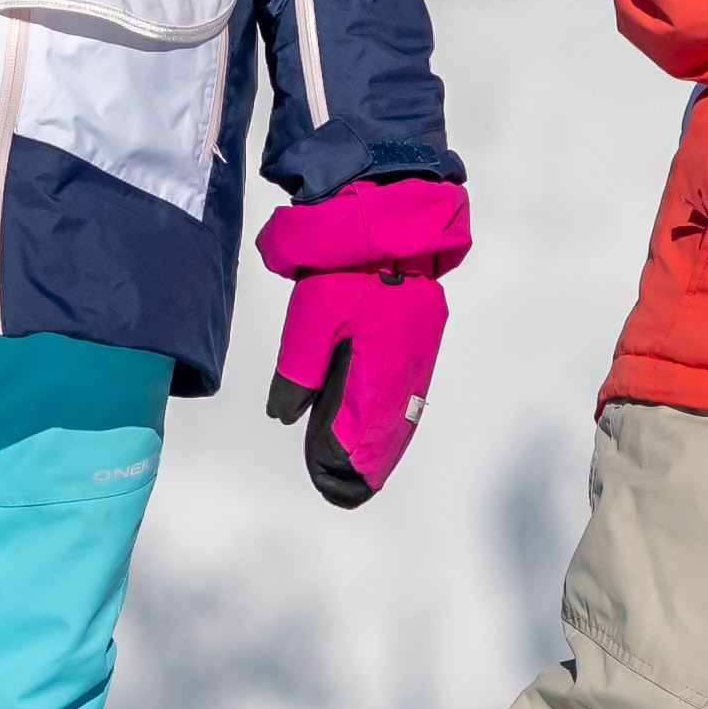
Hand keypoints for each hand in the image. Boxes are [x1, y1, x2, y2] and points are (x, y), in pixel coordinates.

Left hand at [253, 177, 469, 505]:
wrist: (387, 219)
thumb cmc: (344, 268)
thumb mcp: (309, 320)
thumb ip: (300, 373)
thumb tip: (285, 415)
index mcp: (377, 369)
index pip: (361, 433)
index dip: (345, 462)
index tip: (330, 483)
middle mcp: (404, 368)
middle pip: (387, 431)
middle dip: (366, 461)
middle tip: (347, 488)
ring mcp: (418, 352)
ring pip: (402, 413)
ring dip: (384, 442)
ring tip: (366, 470)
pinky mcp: (422, 336)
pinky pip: (410, 390)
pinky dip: (397, 416)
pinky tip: (385, 428)